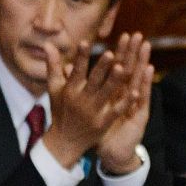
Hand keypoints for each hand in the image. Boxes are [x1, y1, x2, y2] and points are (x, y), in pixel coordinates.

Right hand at [43, 40, 132, 168]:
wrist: (63, 142)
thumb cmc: (60, 111)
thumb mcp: (54, 89)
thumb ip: (54, 66)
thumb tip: (49, 45)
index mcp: (70, 91)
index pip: (76, 71)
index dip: (80, 57)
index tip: (85, 43)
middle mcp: (81, 100)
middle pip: (93, 81)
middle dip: (101, 68)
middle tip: (110, 53)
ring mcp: (92, 112)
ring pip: (106, 94)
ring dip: (114, 81)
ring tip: (124, 67)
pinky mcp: (102, 123)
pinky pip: (115, 111)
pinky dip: (125, 103)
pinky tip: (136, 92)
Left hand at [96, 34, 152, 175]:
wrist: (112, 153)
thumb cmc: (101, 131)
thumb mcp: (92, 109)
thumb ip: (82, 89)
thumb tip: (70, 70)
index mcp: (114, 92)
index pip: (119, 69)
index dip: (121, 53)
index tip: (122, 36)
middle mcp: (126, 96)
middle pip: (130, 70)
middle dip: (134, 53)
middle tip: (137, 35)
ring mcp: (134, 105)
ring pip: (138, 81)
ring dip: (143, 63)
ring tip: (146, 47)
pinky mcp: (139, 115)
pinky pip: (142, 99)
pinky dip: (145, 85)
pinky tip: (149, 71)